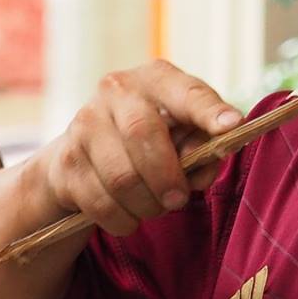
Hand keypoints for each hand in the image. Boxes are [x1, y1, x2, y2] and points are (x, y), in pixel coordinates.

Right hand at [32, 60, 242, 238]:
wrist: (85, 152)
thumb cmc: (151, 140)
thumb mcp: (182, 134)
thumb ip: (201, 147)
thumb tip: (205, 166)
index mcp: (155, 79)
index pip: (187, 92)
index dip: (209, 110)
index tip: (232, 126)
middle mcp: (116, 90)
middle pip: (143, 134)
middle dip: (167, 176)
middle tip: (178, 200)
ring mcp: (84, 123)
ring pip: (121, 176)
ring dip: (145, 204)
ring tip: (154, 207)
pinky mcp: (65, 160)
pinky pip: (100, 202)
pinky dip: (122, 219)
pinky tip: (130, 216)